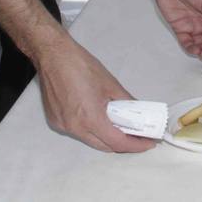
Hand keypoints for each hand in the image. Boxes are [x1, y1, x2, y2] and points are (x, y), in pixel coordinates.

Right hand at [36, 34, 155, 152]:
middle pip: (104, 146)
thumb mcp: (110, 83)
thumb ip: (126, 101)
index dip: (135, 145)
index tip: (148, 143)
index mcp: (90, 118)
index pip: (117, 142)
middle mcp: (75, 128)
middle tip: (138, 136)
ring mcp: (63, 126)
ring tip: (120, 126)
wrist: (53, 55)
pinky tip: (98, 118)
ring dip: (106, 137)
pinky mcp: (55, 121)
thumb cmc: (81, 65)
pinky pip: (78, 131)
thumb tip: (137, 111)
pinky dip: (91, 129)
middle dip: (123, 144)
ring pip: (90, 140)